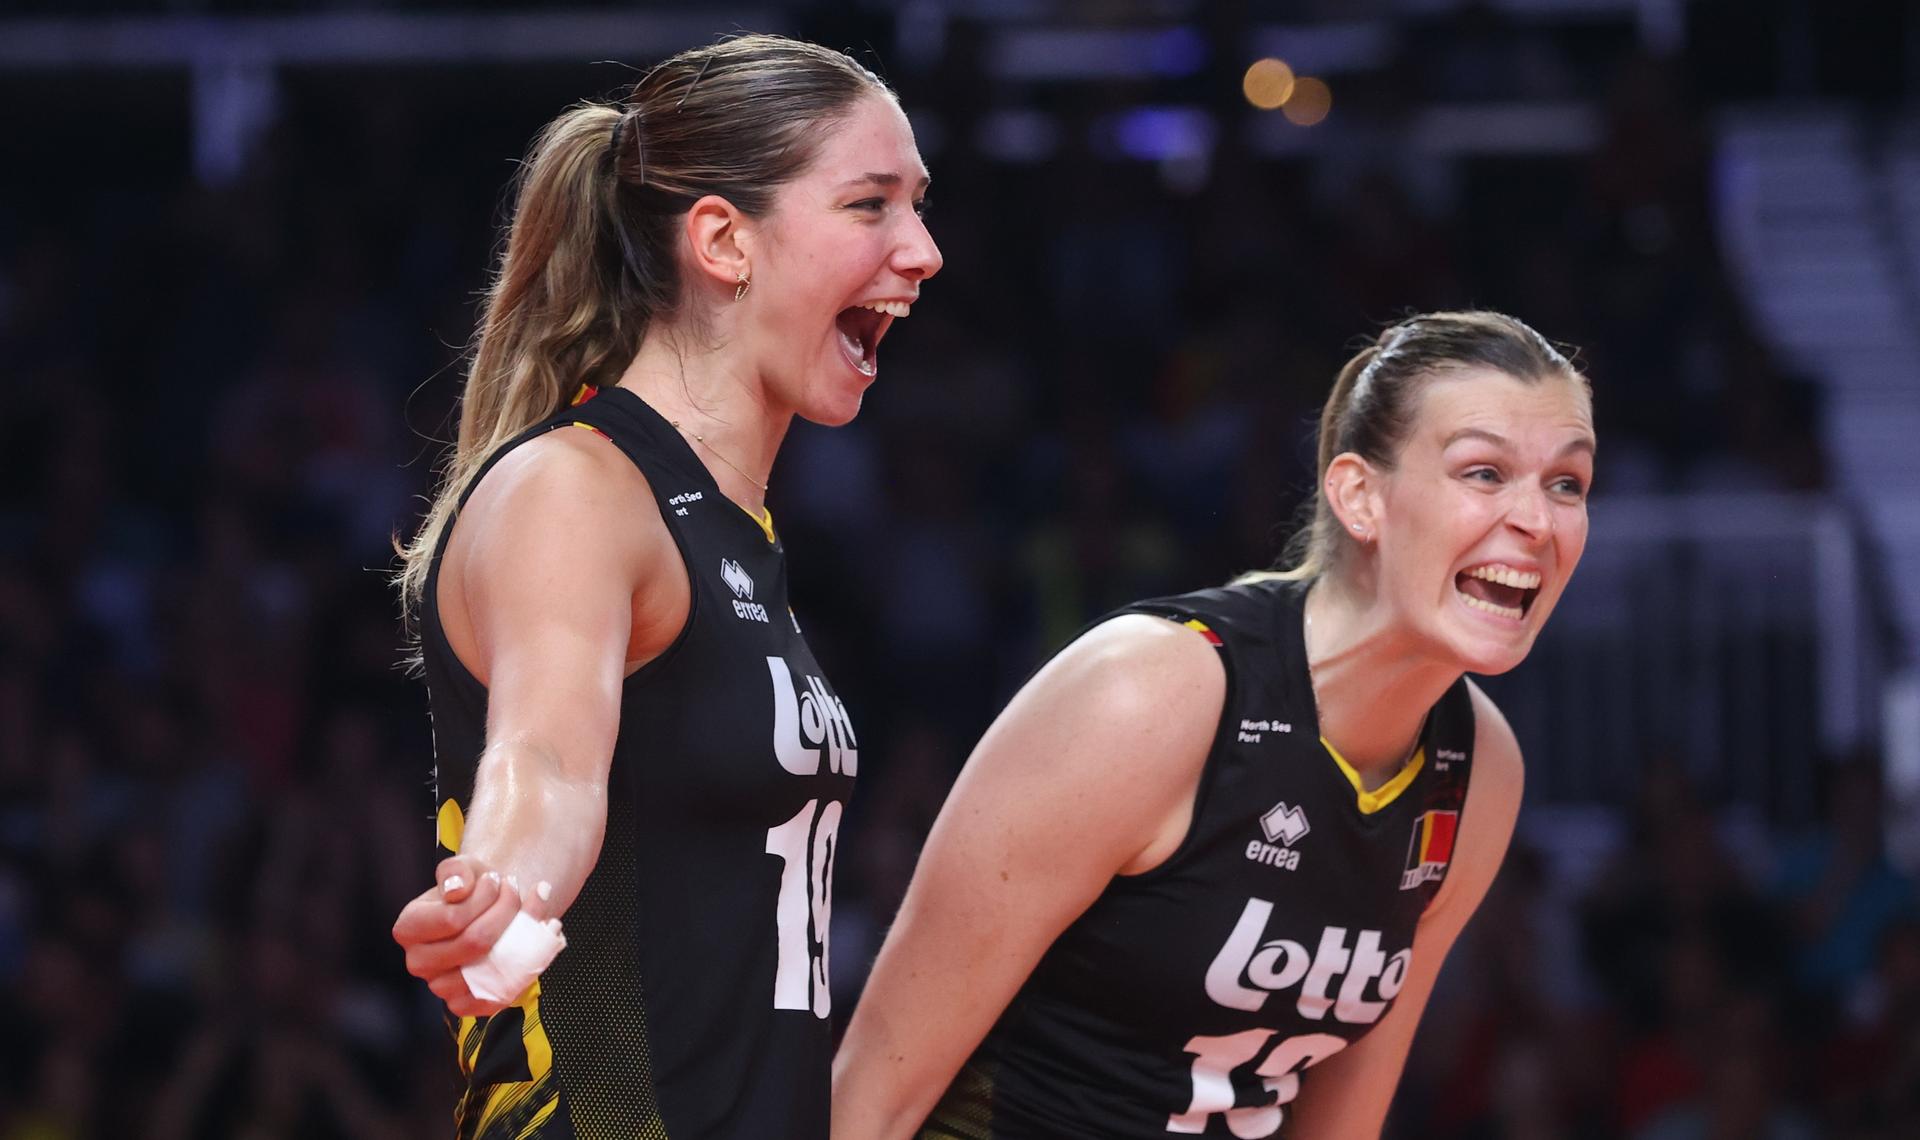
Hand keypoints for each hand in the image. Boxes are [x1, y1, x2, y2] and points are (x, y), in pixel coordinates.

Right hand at [392, 855, 523, 1017]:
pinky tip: (534, 938)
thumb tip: (456, 890)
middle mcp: (418, 962)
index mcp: (408, 928)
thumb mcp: (462, 867)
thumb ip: (456, 870)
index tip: (496, 879)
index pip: (453, 918)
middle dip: (506, 910)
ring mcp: (440, 987)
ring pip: (491, 967)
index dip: (484, 896)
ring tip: (532, 909)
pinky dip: (524, 967)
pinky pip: (498, 995)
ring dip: (522, 935)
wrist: (488, 909)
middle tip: (516, 891)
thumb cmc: (471, 887)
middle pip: (475, 942)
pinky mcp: (465, 1004)